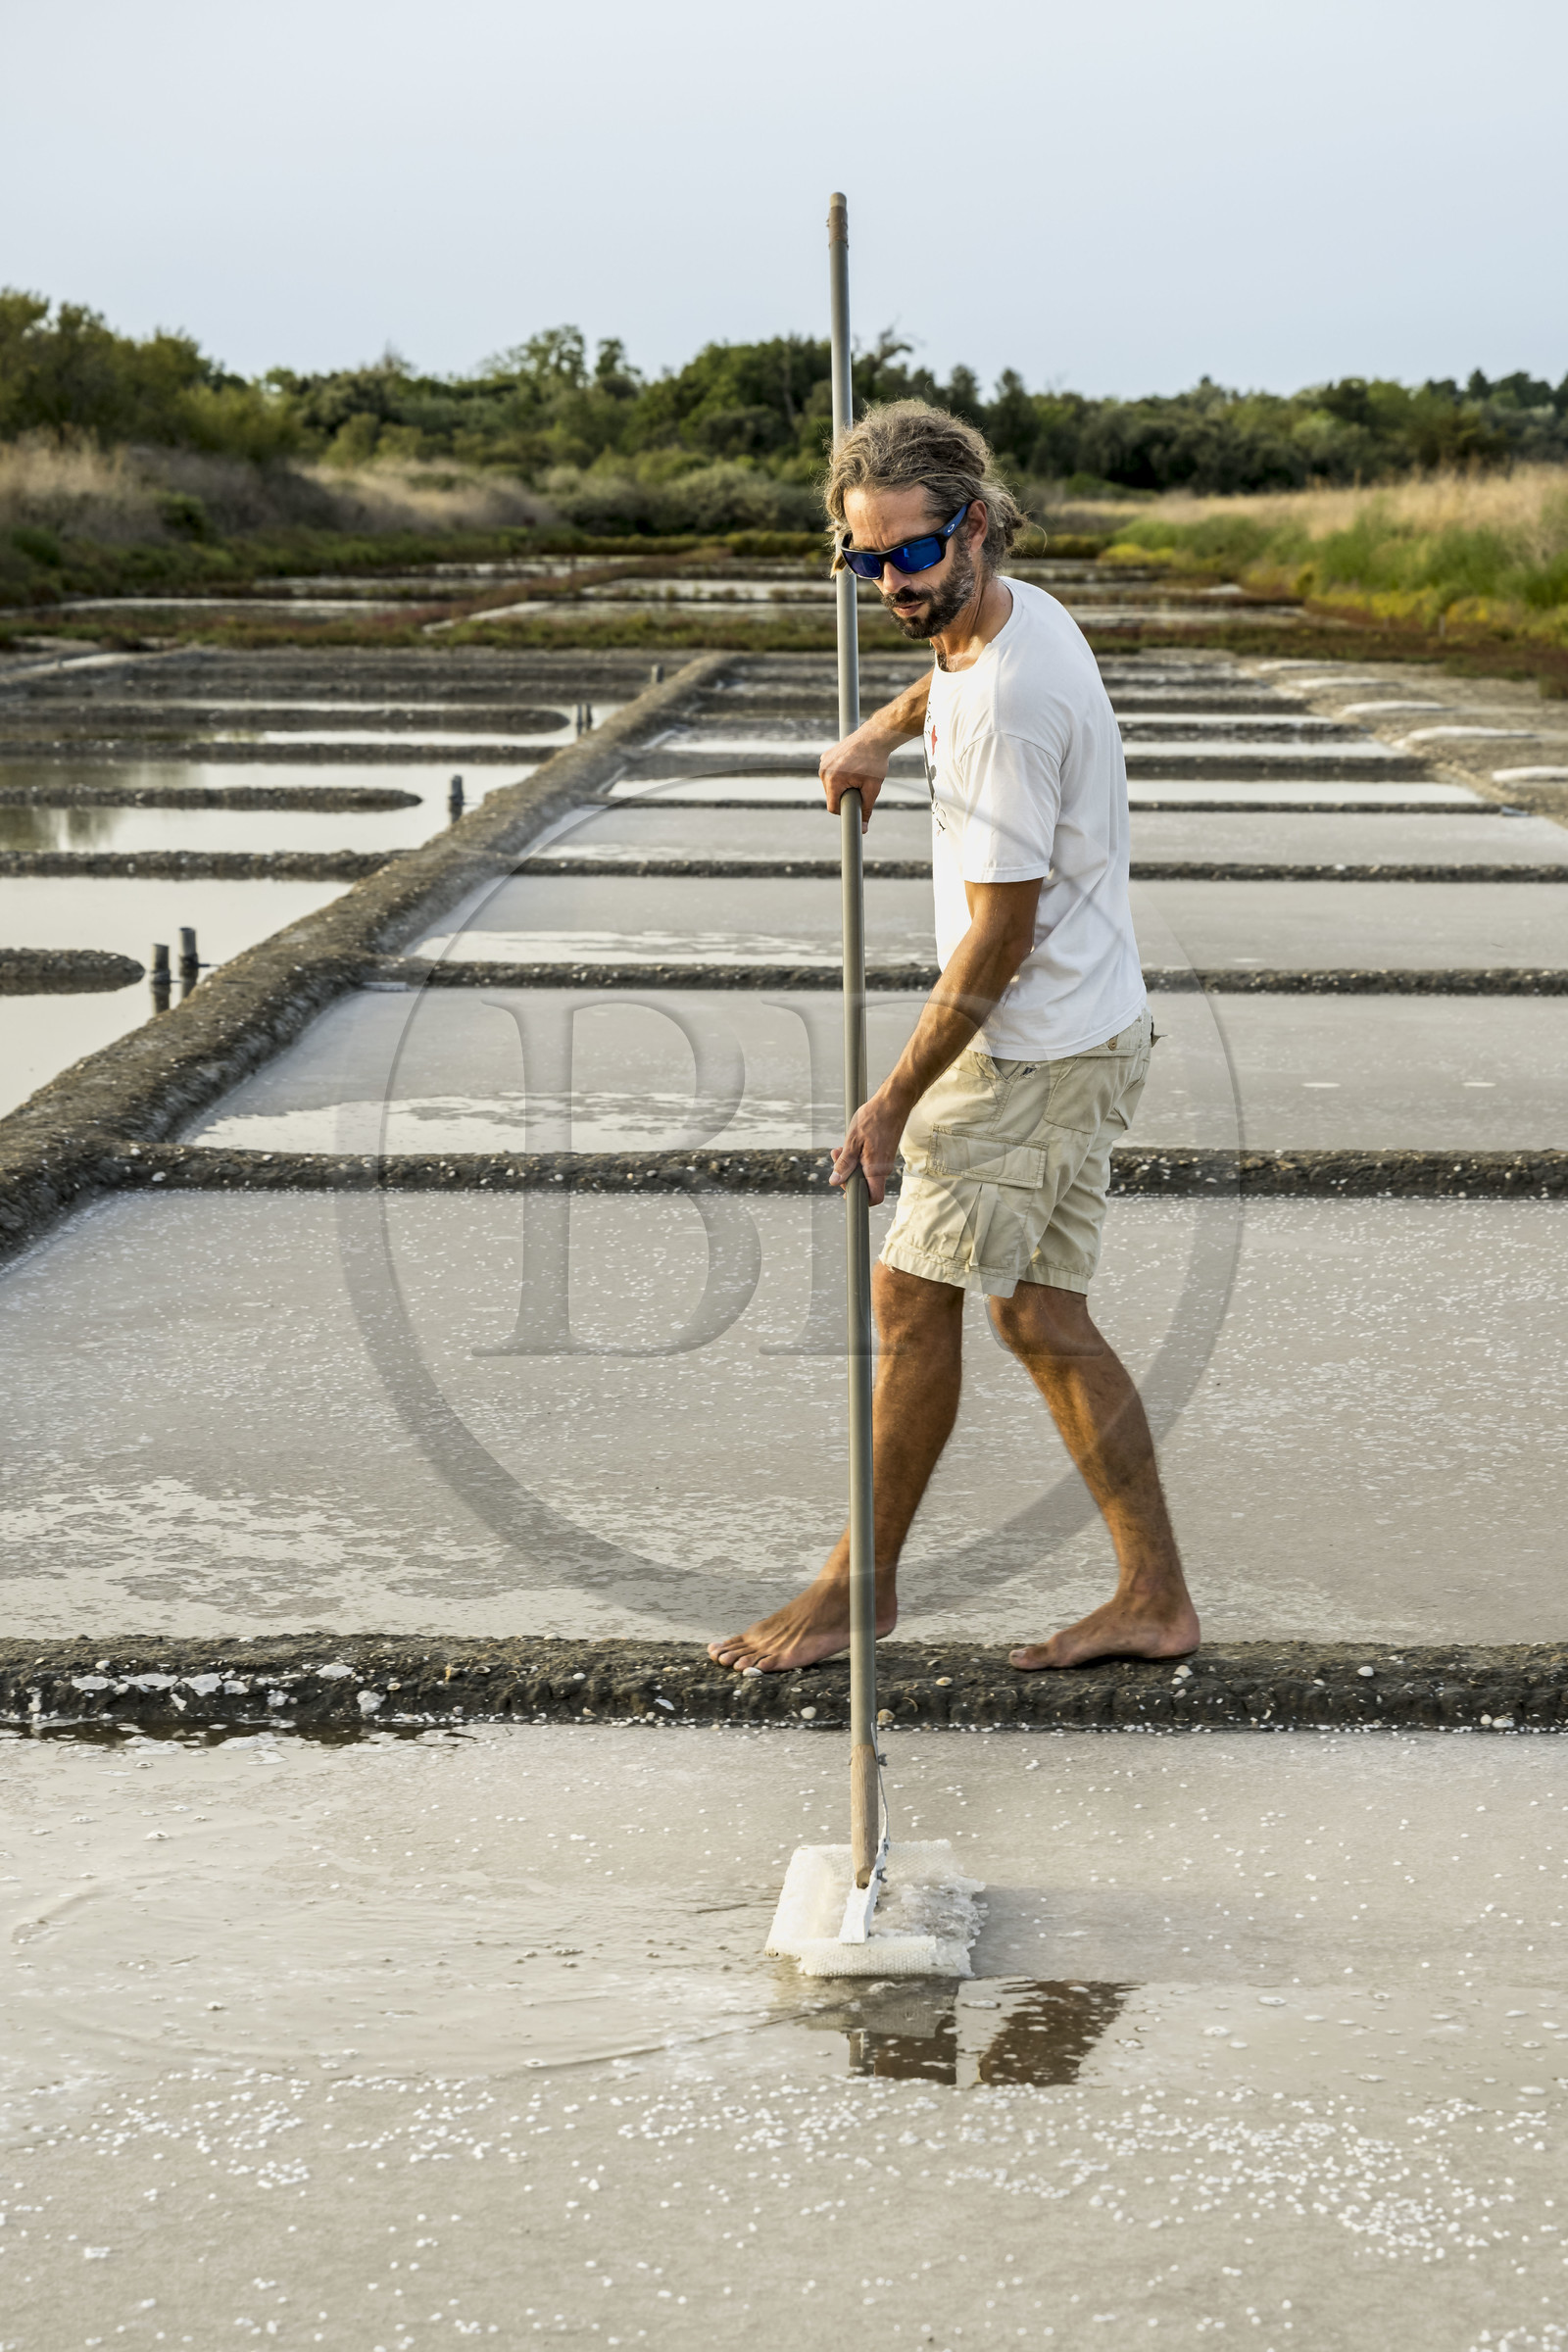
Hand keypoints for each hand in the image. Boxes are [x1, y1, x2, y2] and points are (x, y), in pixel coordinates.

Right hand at [819, 722, 896, 830]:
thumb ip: (866, 810)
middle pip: (831, 796)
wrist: (875, 737)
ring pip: (830, 785)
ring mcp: (823, 762)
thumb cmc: (875, 762)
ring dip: (842, 785)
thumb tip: (862, 830)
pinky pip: (830, 774)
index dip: (845, 810)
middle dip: (845, 795)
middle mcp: (824, 771)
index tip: (856, 805)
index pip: (833, 808)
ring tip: (857, 775)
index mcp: (833, 780)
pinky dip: (839, 774)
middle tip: (861, 785)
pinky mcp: (825, 756)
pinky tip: (851, 767)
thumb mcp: (872, 789)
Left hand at [830, 1087, 907, 1206]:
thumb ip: (845, 1163)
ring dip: (850, 1164)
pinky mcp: (884, 1154)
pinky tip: (851, 1144)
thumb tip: (835, 1181)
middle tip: (835, 1155)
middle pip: (864, 1186)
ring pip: (865, 1173)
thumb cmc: (874, 1118)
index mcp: (876, 1169)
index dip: (857, 1198)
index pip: (872, 1198)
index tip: (843, 1185)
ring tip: (841, 1147)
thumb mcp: (852, 1140)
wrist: (893, 1102)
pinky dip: (857, 1157)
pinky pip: (869, 1164)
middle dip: (846, 1175)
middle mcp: (883, 1169)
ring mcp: (884, 1162)